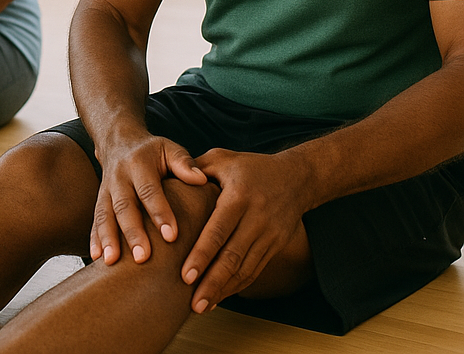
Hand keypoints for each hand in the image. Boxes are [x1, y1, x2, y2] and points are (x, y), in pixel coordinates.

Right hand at [91, 132, 206, 265]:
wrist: (119, 140)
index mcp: (139, 163)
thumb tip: (201, 179)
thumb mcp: (169, 149)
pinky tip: (96, 259)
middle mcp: (119, 176)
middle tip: (142, 258)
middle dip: (132, 232)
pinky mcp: (99, 199)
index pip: (150, 190)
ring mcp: (106, 189)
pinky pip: (95, 219)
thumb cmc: (153, 151)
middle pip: (124, 206)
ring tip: (112, 262)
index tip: (172, 236)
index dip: (160, 212)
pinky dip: (95, 239)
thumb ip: (184, 163)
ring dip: (108, 238)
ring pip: (105, 214)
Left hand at [182, 148, 310, 313]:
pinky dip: (237, 286)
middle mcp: (256, 219)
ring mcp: (269, 235)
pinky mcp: (275, 246)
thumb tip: (168, 179)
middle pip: (232, 257)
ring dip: (224, 290)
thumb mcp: (222, 158)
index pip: (218, 230)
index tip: (185, 276)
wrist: (296, 178)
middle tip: (192, 303)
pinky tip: (220, 296)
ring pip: (245, 269)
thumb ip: (195, 168)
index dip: (202, 254)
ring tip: (202, 306)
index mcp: (238, 197)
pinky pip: (254, 270)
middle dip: (212, 282)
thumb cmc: (250, 166)